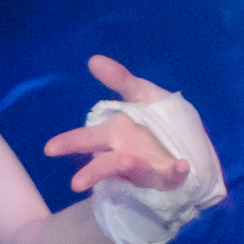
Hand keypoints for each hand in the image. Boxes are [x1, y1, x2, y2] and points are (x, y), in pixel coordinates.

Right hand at [44, 55, 193, 192]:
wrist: (193, 143)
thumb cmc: (159, 120)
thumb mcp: (142, 94)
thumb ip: (120, 80)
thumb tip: (93, 60)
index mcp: (115, 135)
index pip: (88, 139)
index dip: (70, 143)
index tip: (49, 149)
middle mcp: (125, 155)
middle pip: (105, 164)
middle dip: (92, 172)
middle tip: (76, 184)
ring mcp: (148, 168)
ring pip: (135, 172)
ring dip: (131, 168)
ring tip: (125, 162)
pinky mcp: (172, 176)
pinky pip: (173, 176)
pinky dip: (176, 172)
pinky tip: (181, 165)